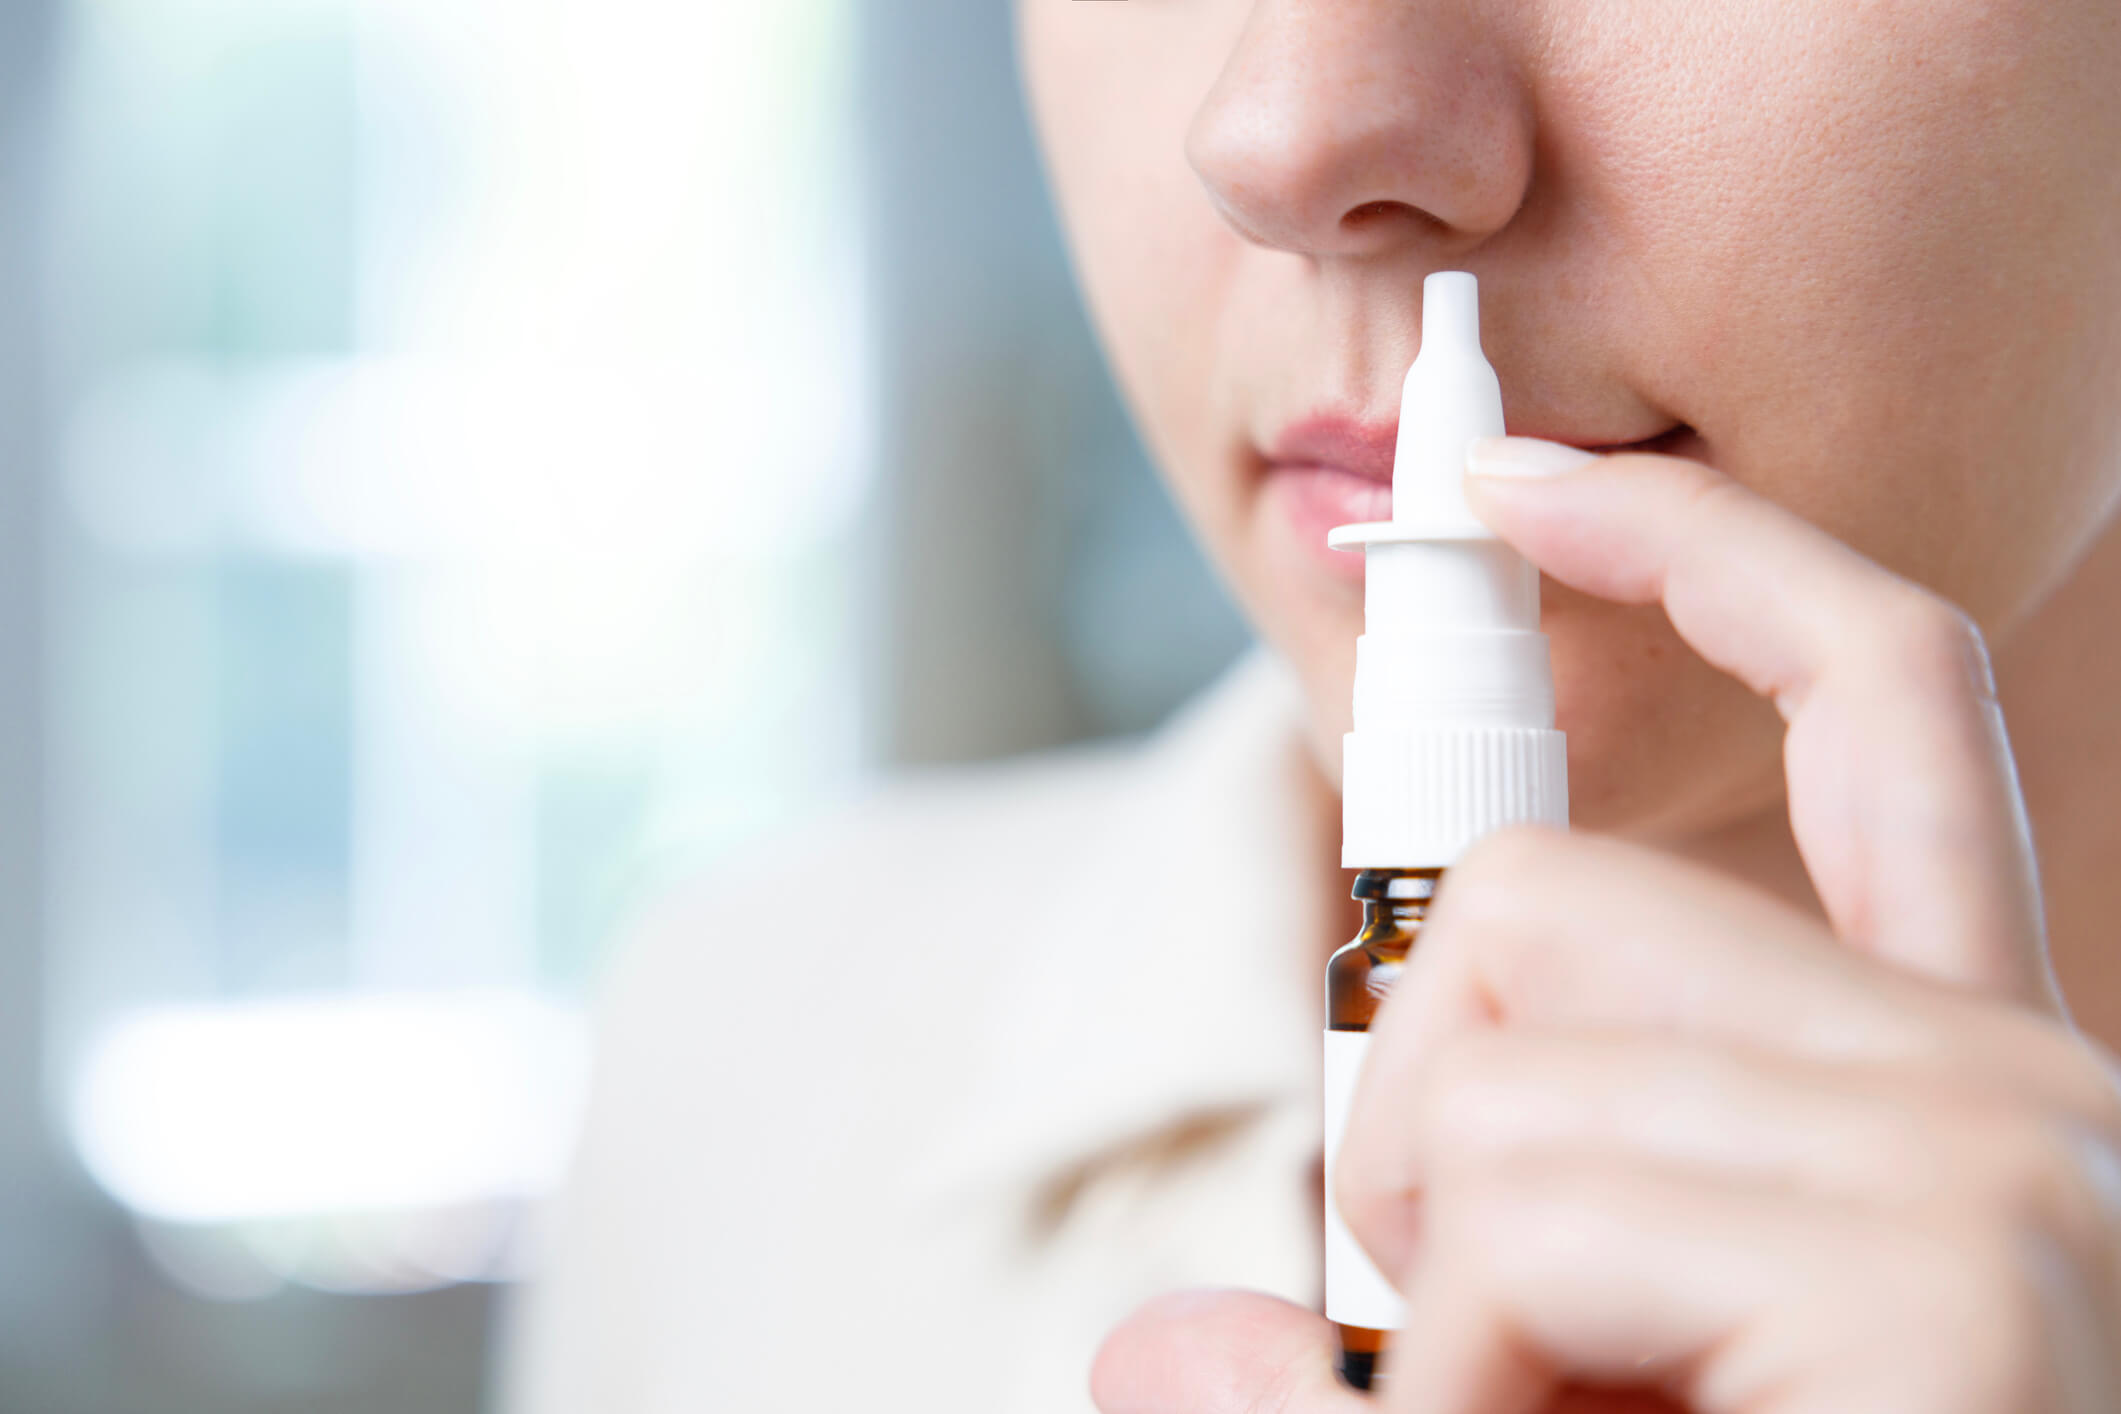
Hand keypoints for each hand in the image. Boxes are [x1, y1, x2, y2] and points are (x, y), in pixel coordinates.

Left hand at [1090, 440, 2120, 1413]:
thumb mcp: (1546, 1411)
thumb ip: (1384, 1365)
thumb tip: (1154, 1359)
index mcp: (1948, 1097)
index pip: (1877, 709)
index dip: (1705, 562)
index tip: (1527, 482)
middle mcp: (2025, 1096)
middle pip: (1542, 902)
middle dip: (1438, 1138)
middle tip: (1530, 1365)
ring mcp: (2008, 1169)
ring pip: (1495, 1061)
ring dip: (1456, 1314)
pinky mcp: (1955, 1258)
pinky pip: (1528, 1212)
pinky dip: (1481, 1385)